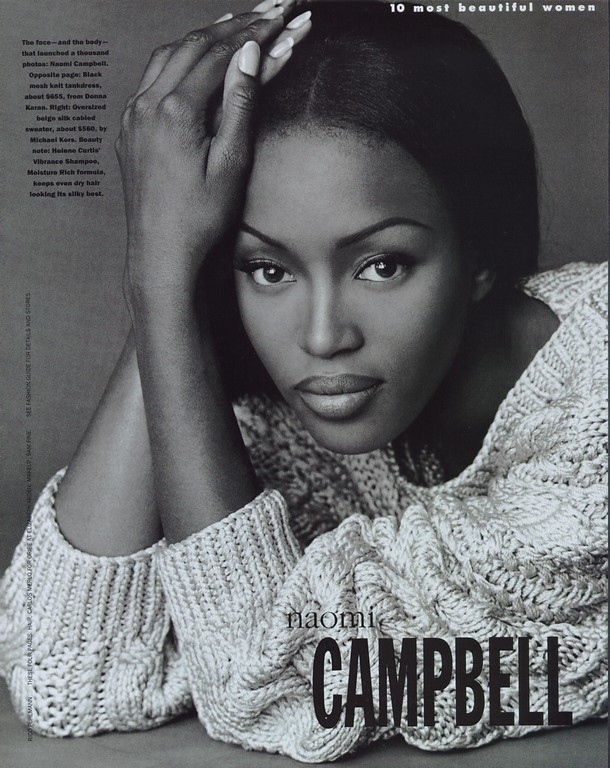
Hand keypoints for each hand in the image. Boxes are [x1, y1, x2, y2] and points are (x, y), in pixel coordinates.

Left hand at [116, 0, 311, 306]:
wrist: (161, 255)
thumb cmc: (199, 220)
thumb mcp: (231, 163)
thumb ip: (240, 105)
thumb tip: (251, 55)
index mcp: (175, 111)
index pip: (220, 54)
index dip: (255, 32)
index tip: (283, 16)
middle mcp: (147, 104)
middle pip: (194, 45)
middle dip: (235, 25)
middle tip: (270, 11)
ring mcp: (134, 116)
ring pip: (170, 55)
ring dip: (205, 37)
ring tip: (238, 25)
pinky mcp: (130, 130)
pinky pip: (153, 77)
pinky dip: (180, 59)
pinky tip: (196, 59)